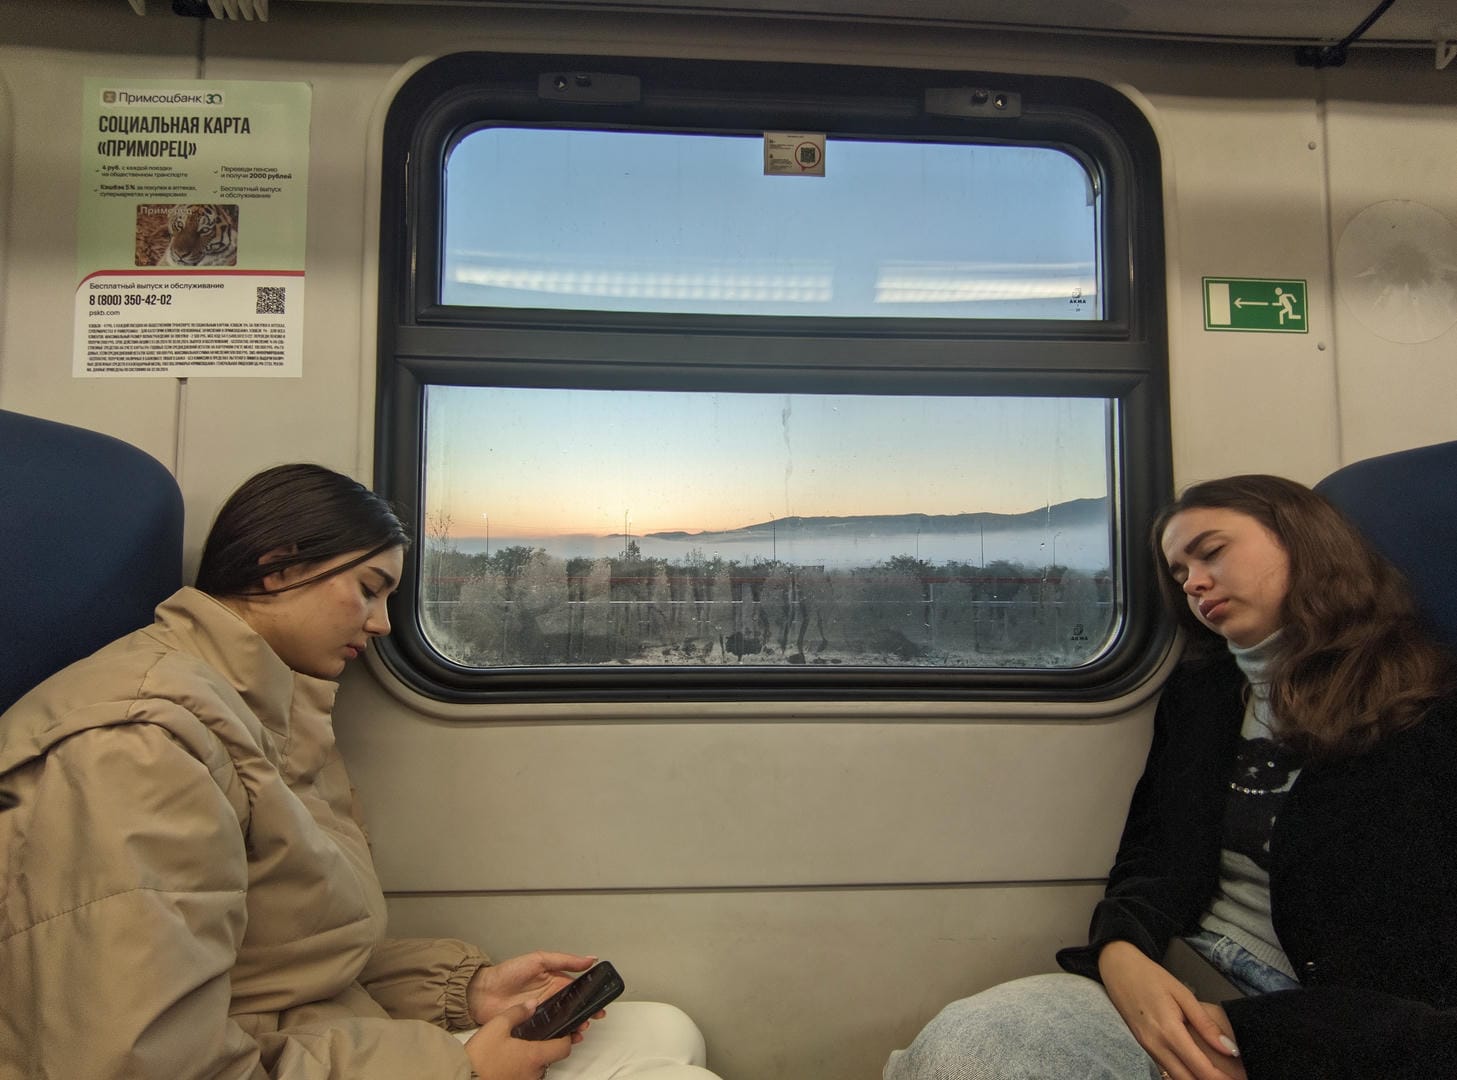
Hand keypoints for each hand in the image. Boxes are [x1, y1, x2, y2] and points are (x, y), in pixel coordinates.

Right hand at [463, 1004, 573, 1079]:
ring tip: (516, 1049)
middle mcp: (533, 1074)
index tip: (562, 1031)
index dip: (566, 1038)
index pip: (564, 1048)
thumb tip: (531, 1004)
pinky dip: (521, 1069)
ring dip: (531, 1060)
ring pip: (537, 1069)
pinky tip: (508, 1061)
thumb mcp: (496, 1026)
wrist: (462, 1079)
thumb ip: (517, 1013)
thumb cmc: (478, 1058)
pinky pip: (525, 1077)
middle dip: (544, 1048)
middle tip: (532, 1038)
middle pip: (550, 1059)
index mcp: (534, 1056)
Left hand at [468, 951, 596, 1025]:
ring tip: (580, 1027)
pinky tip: (566, 1037)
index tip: (601, 1000)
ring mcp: (542, 1014)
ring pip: (565, 1022)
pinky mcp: (533, 1027)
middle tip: (594, 1017)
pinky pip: (550, 1033)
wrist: (483, 993)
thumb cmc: (508, 973)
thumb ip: (564, 960)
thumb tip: (589, 958)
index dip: (590, 995)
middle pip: (574, 1008)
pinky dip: (559, 1036)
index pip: (578, 989)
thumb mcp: (539, 960)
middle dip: (586, 1013)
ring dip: (575, 1025)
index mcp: (555, 981)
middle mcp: (551, 998)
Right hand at [1098, 941, 1241, 1079]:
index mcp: (1169, 1031)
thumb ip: (1206, 1024)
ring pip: (1176, 1077)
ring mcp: (1147, 1048)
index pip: (1201, 1067)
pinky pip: (1166, 1068)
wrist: (1117, 969)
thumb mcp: (1183, 994)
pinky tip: (1196, 1068)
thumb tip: (1229, 1048)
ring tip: (1217, 1076)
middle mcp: (1155, 1045)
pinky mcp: (1143, 1046)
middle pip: (1188, 1079)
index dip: (1221, 1079)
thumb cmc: (1150, 976)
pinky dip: (1183, 1073)